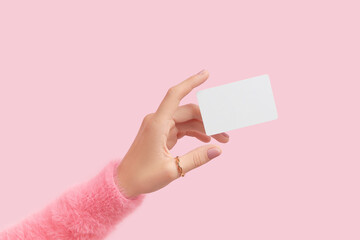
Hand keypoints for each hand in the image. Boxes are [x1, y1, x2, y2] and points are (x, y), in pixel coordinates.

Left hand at [116, 70, 229, 197]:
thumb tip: (218, 150)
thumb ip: (196, 159)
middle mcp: (157, 120)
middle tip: (227, 135)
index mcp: (157, 124)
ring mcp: (159, 126)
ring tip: (222, 140)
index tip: (206, 73)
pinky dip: (195, 131)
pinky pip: (182, 127)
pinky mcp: (161, 133)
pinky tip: (207, 140)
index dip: (191, 82)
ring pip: (187, 120)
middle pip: (189, 111)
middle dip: (210, 120)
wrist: (125, 182)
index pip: (175, 95)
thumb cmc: (143, 176)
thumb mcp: (172, 170)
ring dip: (204, 127)